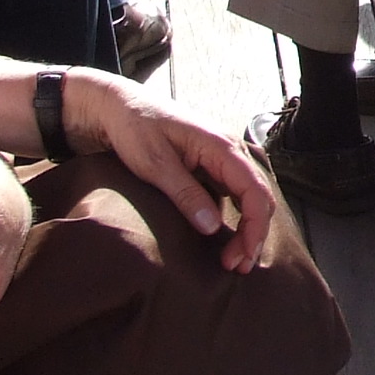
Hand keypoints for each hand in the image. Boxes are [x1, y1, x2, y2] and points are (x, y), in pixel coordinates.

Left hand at [72, 78, 279, 271]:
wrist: (115, 106)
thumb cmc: (133, 126)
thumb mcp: (155, 163)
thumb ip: (185, 193)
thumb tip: (212, 227)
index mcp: (220, 146)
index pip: (255, 191)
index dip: (255, 227)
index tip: (241, 256)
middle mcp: (227, 152)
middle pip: (259, 198)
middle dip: (254, 234)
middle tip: (237, 267)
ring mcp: (219, 160)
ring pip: (248, 198)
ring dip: (245, 229)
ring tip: (233, 260)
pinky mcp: (207, 168)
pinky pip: (230, 196)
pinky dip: (232, 220)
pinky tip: (221, 240)